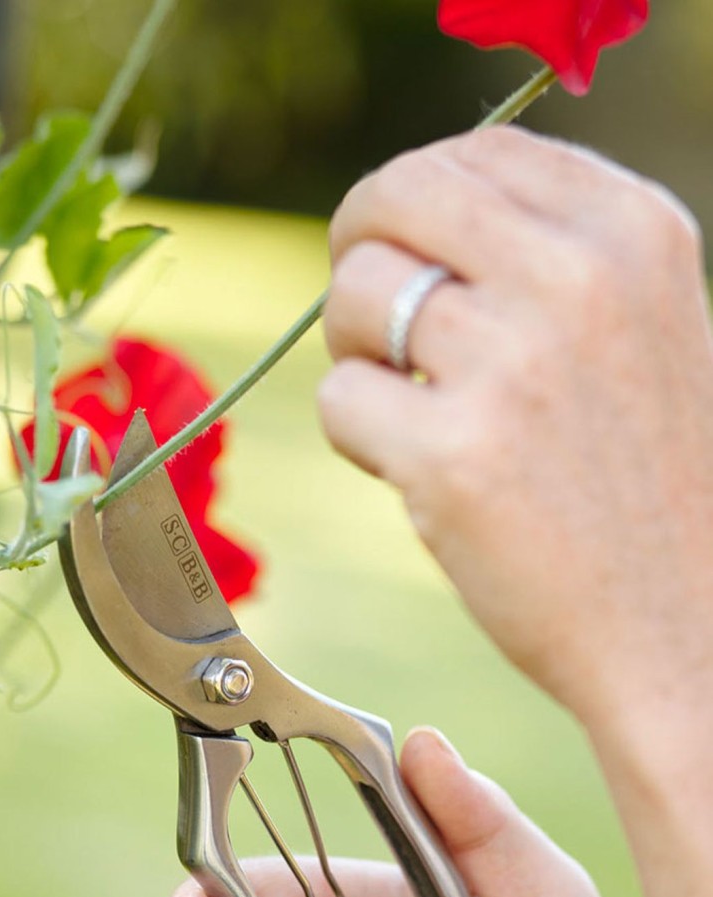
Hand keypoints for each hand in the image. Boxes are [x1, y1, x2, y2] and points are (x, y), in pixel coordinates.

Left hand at [318, 127, 712, 738]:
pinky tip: (411, 469)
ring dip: (355, 353)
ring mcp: (514, 364)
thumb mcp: (644, 328)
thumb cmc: (647, 483)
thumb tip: (417, 213)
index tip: (402, 249)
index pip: (477, 151)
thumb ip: (552, 255)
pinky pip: (339, 398)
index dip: (413, 200)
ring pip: (354, 296)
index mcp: (633, 231)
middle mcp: (578, 277)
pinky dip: (355, 435)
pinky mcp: (453, 455)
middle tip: (366, 319)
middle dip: (356, 251)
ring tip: (409, 409)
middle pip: (397, 197)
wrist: (681, 625)